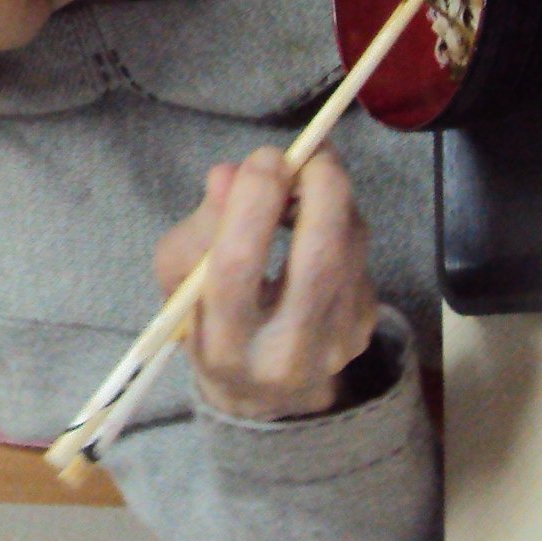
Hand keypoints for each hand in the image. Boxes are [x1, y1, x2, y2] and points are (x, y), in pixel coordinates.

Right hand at [153, 150, 380, 422]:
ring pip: (349, 254)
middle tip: (310, 152)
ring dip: (334, 200)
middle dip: (320, 193)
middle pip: (318, 262)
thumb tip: (229, 173)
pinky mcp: (363, 331)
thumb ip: (201, 226)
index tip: (262, 157)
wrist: (257, 388)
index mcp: (223, 343)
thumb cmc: (204, 317)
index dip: (252, 202)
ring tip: (308, 174)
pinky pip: (360, 260)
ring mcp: (333, 346)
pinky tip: (318, 215)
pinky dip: (342, 222)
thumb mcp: (179, 275)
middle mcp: (284, 354)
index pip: (238, 265)